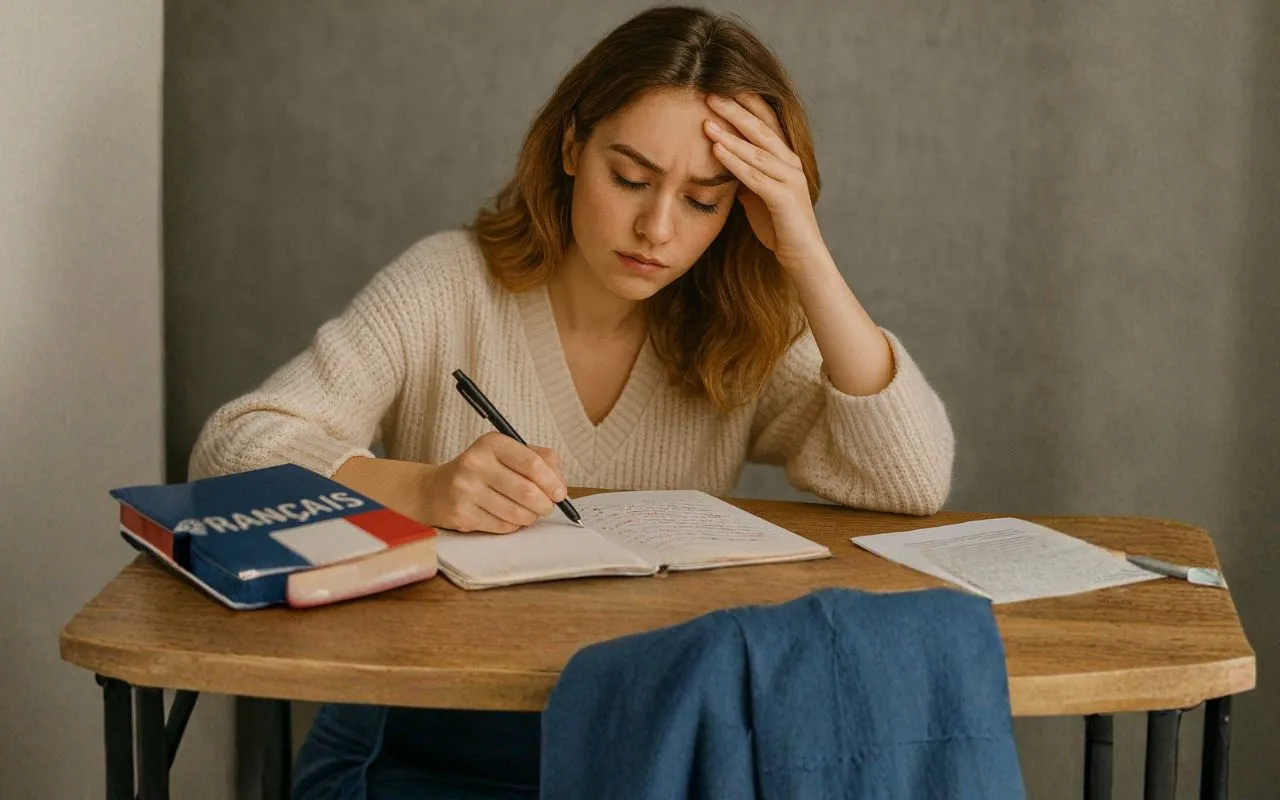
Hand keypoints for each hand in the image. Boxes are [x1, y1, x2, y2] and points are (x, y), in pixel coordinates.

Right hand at [422, 432, 568, 532]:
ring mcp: (466, 490)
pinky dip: (514, 525)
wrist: (434, 490)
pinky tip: (508, 517)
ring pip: (517, 513)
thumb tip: (560, 486)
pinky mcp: (462, 514)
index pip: (533, 463)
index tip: (560, 493)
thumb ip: (539, 461)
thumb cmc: (481, 471)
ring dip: (531, 517)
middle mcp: (475, 463)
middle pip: (528, 491)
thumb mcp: (506, 454)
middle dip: (545, 504)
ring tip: (528, 512)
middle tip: (546, 506)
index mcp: (492, 443)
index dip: (553, 482)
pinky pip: (503, 526)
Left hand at [703, 93, 824, 271]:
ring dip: (730, 134)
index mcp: (786, 158)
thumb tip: (722, 157)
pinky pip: (756, 176)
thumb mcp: (756, 194)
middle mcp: (791, 163)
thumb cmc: (778, 226)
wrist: (801, 257)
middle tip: (709, 94)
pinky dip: (735, 162)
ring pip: (758, 150)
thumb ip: (745, 173)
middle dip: (735, 109)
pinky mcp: (784, 199)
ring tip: (706, 121)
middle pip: (762, 128)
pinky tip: (716, 151)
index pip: (766, 121)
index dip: (744, 103)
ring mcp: (790, 179)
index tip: (719, 87)